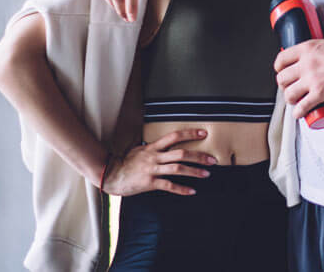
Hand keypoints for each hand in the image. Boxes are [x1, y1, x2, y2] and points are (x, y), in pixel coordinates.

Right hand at [101, 129, 215, 195]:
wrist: (111, 175)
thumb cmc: (126, 163)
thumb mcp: (139, 150)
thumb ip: (153, 148)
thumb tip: (166, 144)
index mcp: (153, 147)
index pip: (174, 136)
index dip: (190, 134)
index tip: (204, 133)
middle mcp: (154, 156)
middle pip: (181, 153)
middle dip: (199, 156)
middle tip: (212, 160)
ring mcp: (152, 169)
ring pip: (177, 169)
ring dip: (194, 171)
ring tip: (206, 174)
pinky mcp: (149, 183)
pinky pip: (168, 186)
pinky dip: (181, 189)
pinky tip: (191, 191)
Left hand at [274, 36, 323, 119]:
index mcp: (308, 48)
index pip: (281, 59)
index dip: (279, 68)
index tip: (282, 72)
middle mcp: (306, 63)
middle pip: (282, 78)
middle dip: (284, 85)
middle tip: (291, 88)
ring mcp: (312, 79)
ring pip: (289, 94)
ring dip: (290, 100)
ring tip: (296, 101)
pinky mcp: (321, 93)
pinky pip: (302, 107)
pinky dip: (298, 112)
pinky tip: (300, 113)